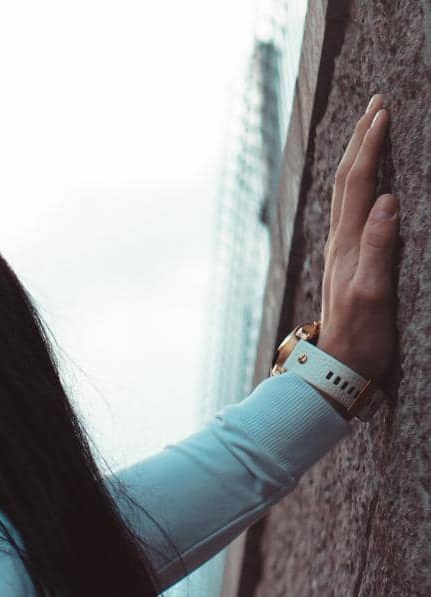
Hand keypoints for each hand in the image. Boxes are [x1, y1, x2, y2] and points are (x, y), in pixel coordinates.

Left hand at [317, 93, 398, 381]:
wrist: (338, 366)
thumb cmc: (360, 334)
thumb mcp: (373, 291)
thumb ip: (378, 246)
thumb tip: (386, 200)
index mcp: (346, 242)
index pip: (357, 182)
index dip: (369, 146)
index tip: (382, 112)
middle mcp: (339, 240)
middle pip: (347, 179)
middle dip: (361, 139)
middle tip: (376, 104)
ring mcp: (341, 250)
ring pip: (347, 192)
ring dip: (358, 156)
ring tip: (370, 128)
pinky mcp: (347, 261)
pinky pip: (351, 210)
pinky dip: (360, 183)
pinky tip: (365, 182)